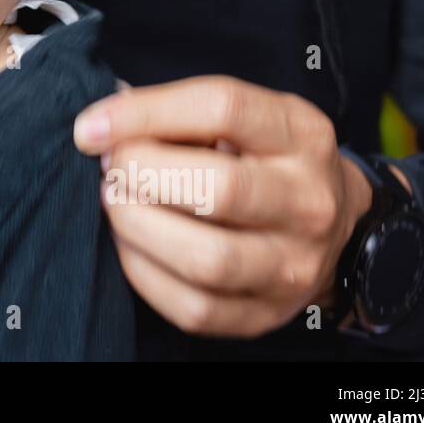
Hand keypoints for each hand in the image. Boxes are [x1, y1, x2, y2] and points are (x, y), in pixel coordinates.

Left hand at [73, 75, 390, 336]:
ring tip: (118, 203)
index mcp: (301, 135)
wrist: (333, 223)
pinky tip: (133, 245)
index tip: (90, 127)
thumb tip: (100, 124)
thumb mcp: (242, 117)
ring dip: (137, 227)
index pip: (221, 108)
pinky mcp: (268, 313)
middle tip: (112, 167)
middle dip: (140, 174)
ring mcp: (293, 265)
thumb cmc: (264, 158)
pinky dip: (145, 274)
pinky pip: (194, 308)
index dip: (144, 114)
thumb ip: (178, 112)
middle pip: (216, 188)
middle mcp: (308, 201)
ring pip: (205, 258)